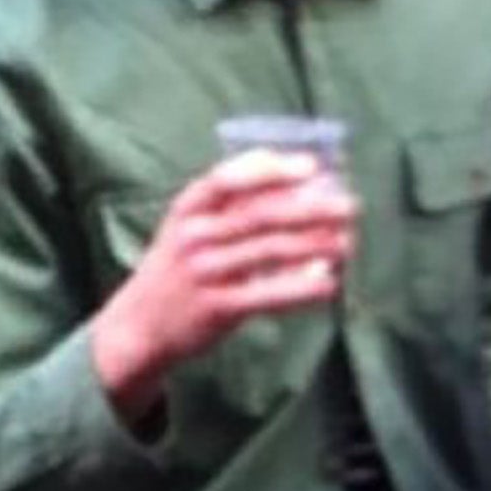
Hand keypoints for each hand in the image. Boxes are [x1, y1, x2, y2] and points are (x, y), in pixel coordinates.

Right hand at [90, 152, 356, 427]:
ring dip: (315, 245)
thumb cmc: (177, 266)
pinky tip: (328, 283)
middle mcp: (193, 236)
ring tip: (347, 242)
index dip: (270, 171)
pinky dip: (302, 288)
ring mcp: (205, 272)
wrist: (141, 323)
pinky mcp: (218, 308)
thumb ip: (227, 203)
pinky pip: (268, 295)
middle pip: (258, 215)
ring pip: (269, 252)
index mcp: (186, 208)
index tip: (311, 167)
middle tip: (349, 206)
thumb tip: (285, 172)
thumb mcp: (188, 226)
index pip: (226, 178)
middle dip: (309, 208)